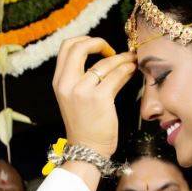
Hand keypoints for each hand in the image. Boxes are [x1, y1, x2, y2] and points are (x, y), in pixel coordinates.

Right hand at [52, 37, 135, 158]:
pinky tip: (132, 71)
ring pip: (103, 62)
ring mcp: (81, 91)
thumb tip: (107, 57)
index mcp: (59, 81)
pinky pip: (116, 76)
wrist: (86, 150)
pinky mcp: (99, 98)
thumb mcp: (74, 98)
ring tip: (131, 60)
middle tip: (112, 50)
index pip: (67, 47)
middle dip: (99, 42)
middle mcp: (66, 83)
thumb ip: (82, 78)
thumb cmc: (84, 125)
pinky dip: (126, 70)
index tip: (99, 49)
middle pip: (79, 47)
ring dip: (121, 58)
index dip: (84, 41)